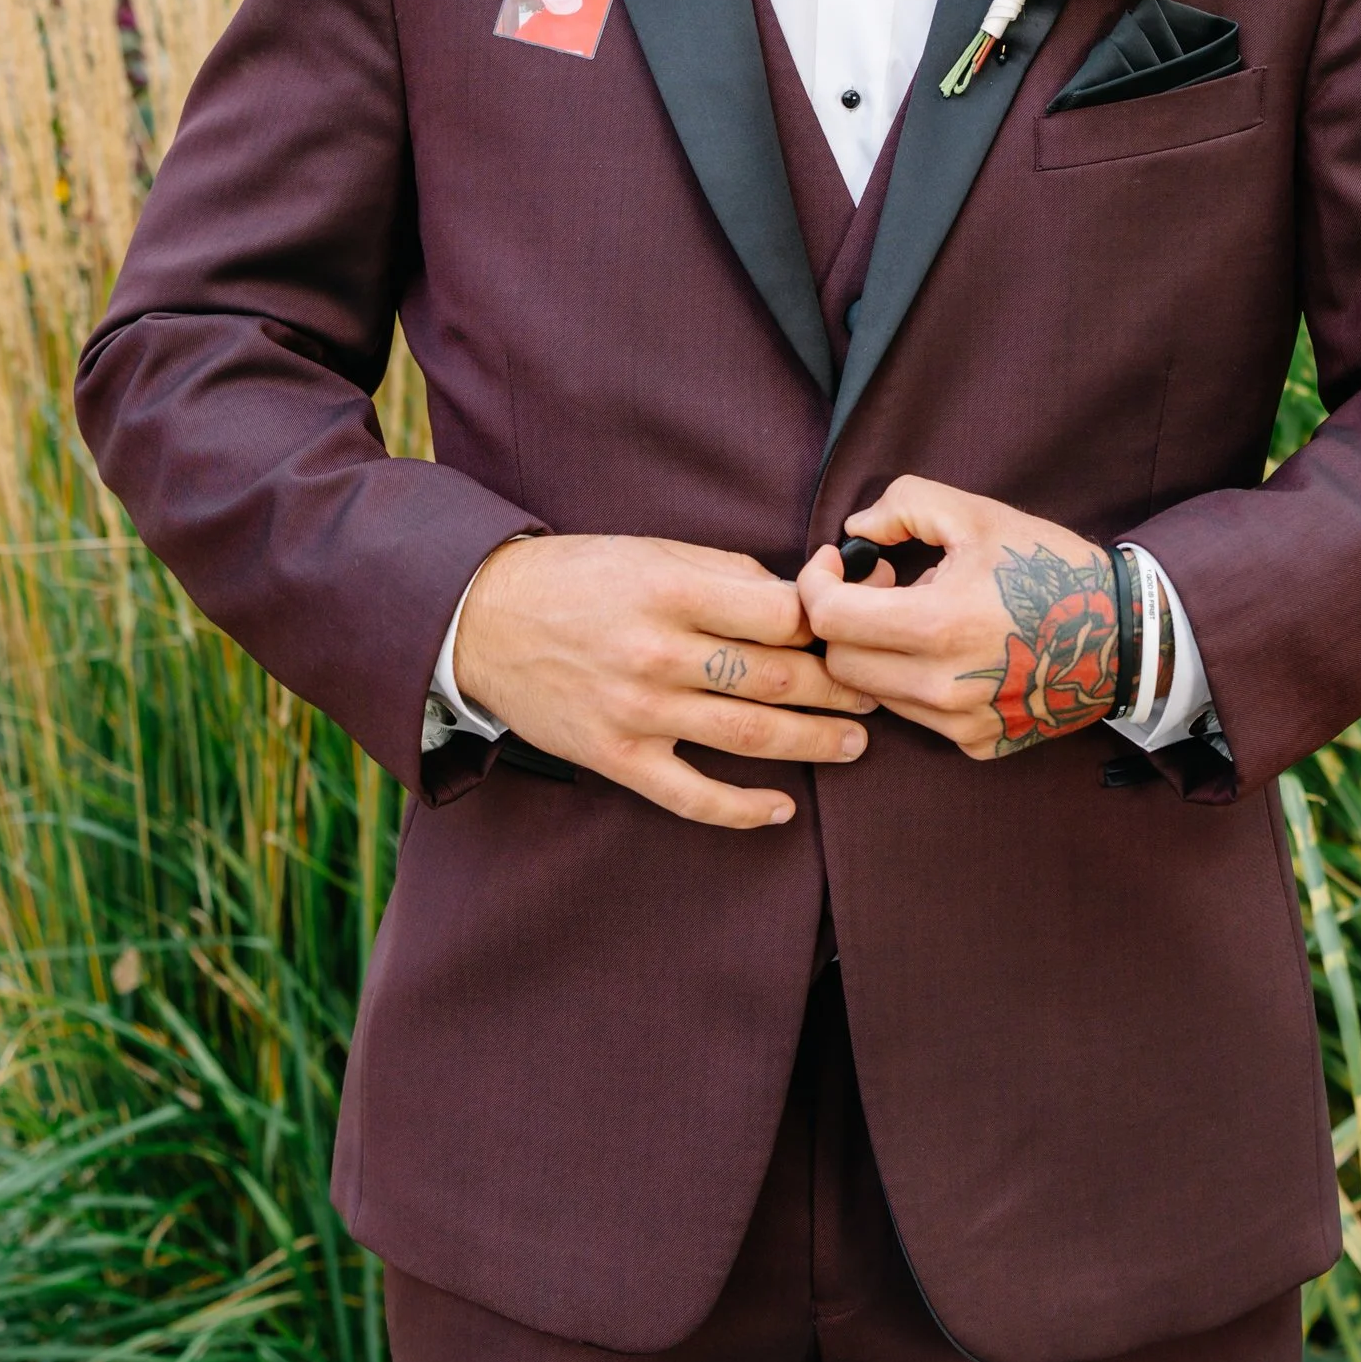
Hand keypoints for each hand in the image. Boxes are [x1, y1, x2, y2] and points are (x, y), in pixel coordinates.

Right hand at [454, 534, 873, 829]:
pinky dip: (743, 808)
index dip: (829, 623)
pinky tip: (782, 808)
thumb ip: (727, 575)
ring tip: (855, 743)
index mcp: (672, 592)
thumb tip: (800, 597)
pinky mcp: (616, 757)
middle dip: (840, 687)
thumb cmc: (579, 578)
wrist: (483, 619)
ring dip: (814, 743)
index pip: (781, 615)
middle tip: (877, 690)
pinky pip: (691, 796)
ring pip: (750, 737)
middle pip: (778, 678)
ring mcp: (638, 711)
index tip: (855, 628)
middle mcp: (659, 653)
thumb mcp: (653, 553)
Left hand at [799, 476, 1119, 760]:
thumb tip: (854, 530)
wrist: (1124, 634)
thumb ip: (904, 506)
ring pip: (875, 692)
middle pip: (840, 663)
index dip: (817, 583)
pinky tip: (954, 652)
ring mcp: (961, 724)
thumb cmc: (1049, 568)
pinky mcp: (978, 745)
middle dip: (843, 620)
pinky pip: (917, 716)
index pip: (830, 618)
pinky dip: (916, 682)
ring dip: (880, 652)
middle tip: (880, 585)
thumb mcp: (978, 514)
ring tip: (924, 617)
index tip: (836, 562)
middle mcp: (943, 686)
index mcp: (938, 625)